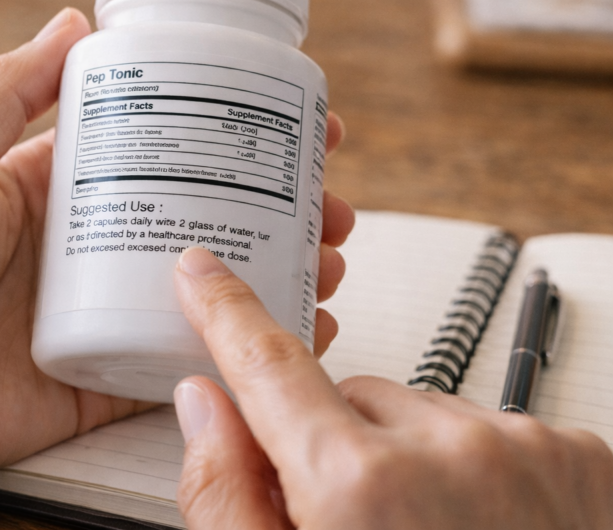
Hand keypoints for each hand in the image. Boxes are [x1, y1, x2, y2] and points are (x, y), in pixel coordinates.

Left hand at [0, 8, 352, 519]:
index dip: (228, 137)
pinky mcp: (106, 379)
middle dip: (276, 208)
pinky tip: (298, 328)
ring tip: (331, 259)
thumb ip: (4, 89)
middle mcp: (87, 250)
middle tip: (330, 202)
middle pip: (201, 218)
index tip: (288, 125)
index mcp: (55, 192)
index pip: (160, 151)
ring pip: (209, 288)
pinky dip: (246, 348)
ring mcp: (102, 315)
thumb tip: (71, 21)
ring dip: (278, 271)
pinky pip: (188, 359)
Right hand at [172, 247, 612, 528]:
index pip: (267, 364)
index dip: (225, 312)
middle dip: (337, 445)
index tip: (203, 272)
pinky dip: (476, 469)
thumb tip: (203, 406)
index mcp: (359, 487)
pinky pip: (493, 431)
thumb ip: (225, 496)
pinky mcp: (580, 456)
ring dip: (412, 460)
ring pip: (424, 415)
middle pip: (349, 399)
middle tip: (350, 524)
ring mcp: (525, 448)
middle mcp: (447, 449)